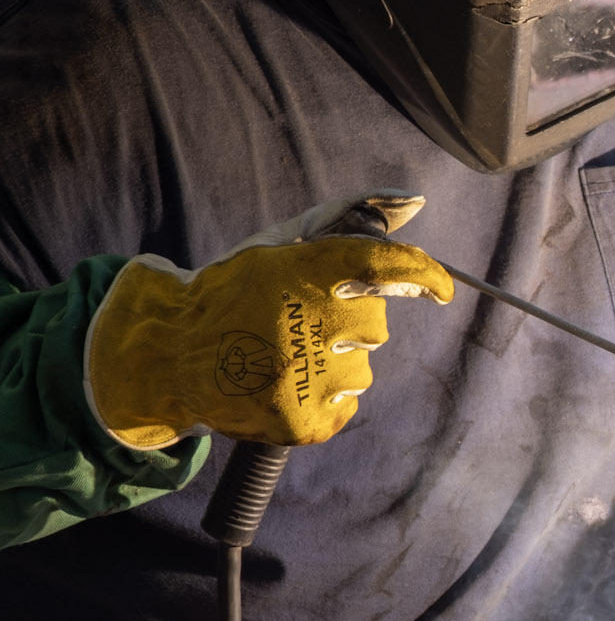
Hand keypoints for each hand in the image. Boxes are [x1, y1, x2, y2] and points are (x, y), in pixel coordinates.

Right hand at [86, 193, 452, 448]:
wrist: (165, 356)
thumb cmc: (234, 291)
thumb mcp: (280, 243)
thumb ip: (349, 214)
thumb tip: (415, 199)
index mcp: (299, 271)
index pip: (383, 266)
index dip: (422, 276)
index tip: (441, 290)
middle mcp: (304, 321)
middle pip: (375, 328)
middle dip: (350, 325)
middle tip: (305, 324)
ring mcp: (301, 375)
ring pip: (361, 371)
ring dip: (334, 364)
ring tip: (285, 356)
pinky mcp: (297, 420)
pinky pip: (345, 408)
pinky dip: (323, 399)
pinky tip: (286, 386)